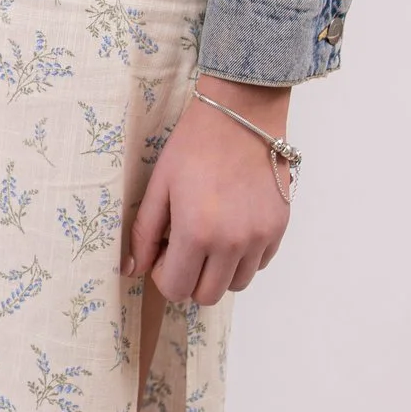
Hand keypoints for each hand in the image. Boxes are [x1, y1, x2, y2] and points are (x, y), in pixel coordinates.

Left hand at [125, 81, 293, 306]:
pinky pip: (259, 264)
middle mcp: (232, 243)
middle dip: (190, 279)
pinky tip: (232, 228)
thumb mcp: (159, 187)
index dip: (164, 276)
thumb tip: (131, 270)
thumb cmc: (193, 146)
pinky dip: (243, 257)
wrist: (241, 115)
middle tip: (184, 248)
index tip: (163, 253)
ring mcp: (260, 237)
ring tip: (210, 238)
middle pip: (208, 295)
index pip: (177, 289)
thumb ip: (143, 234)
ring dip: (218, 272)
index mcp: (197, 233)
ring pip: (237, 284)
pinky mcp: (279, 227)